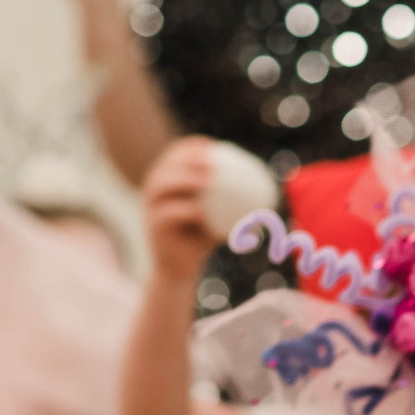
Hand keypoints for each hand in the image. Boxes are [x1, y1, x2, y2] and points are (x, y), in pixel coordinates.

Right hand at [141, 138, 222, 281]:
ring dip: (183, 180)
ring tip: (206, 181)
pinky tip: (202, 214)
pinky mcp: (153, 226)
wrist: (181, 268)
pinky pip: (167, 214)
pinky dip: (184, 212)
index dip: (193, 146)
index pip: (177, 153)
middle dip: (187, 158)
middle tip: (212, 161)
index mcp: (169, 179)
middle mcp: (156, 188)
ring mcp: (151, 206)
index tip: (215, 147)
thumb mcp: (220, 213)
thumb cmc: (203, 236)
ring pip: (162, 185)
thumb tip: (263, 183)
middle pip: (168, 164)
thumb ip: (232, 197)